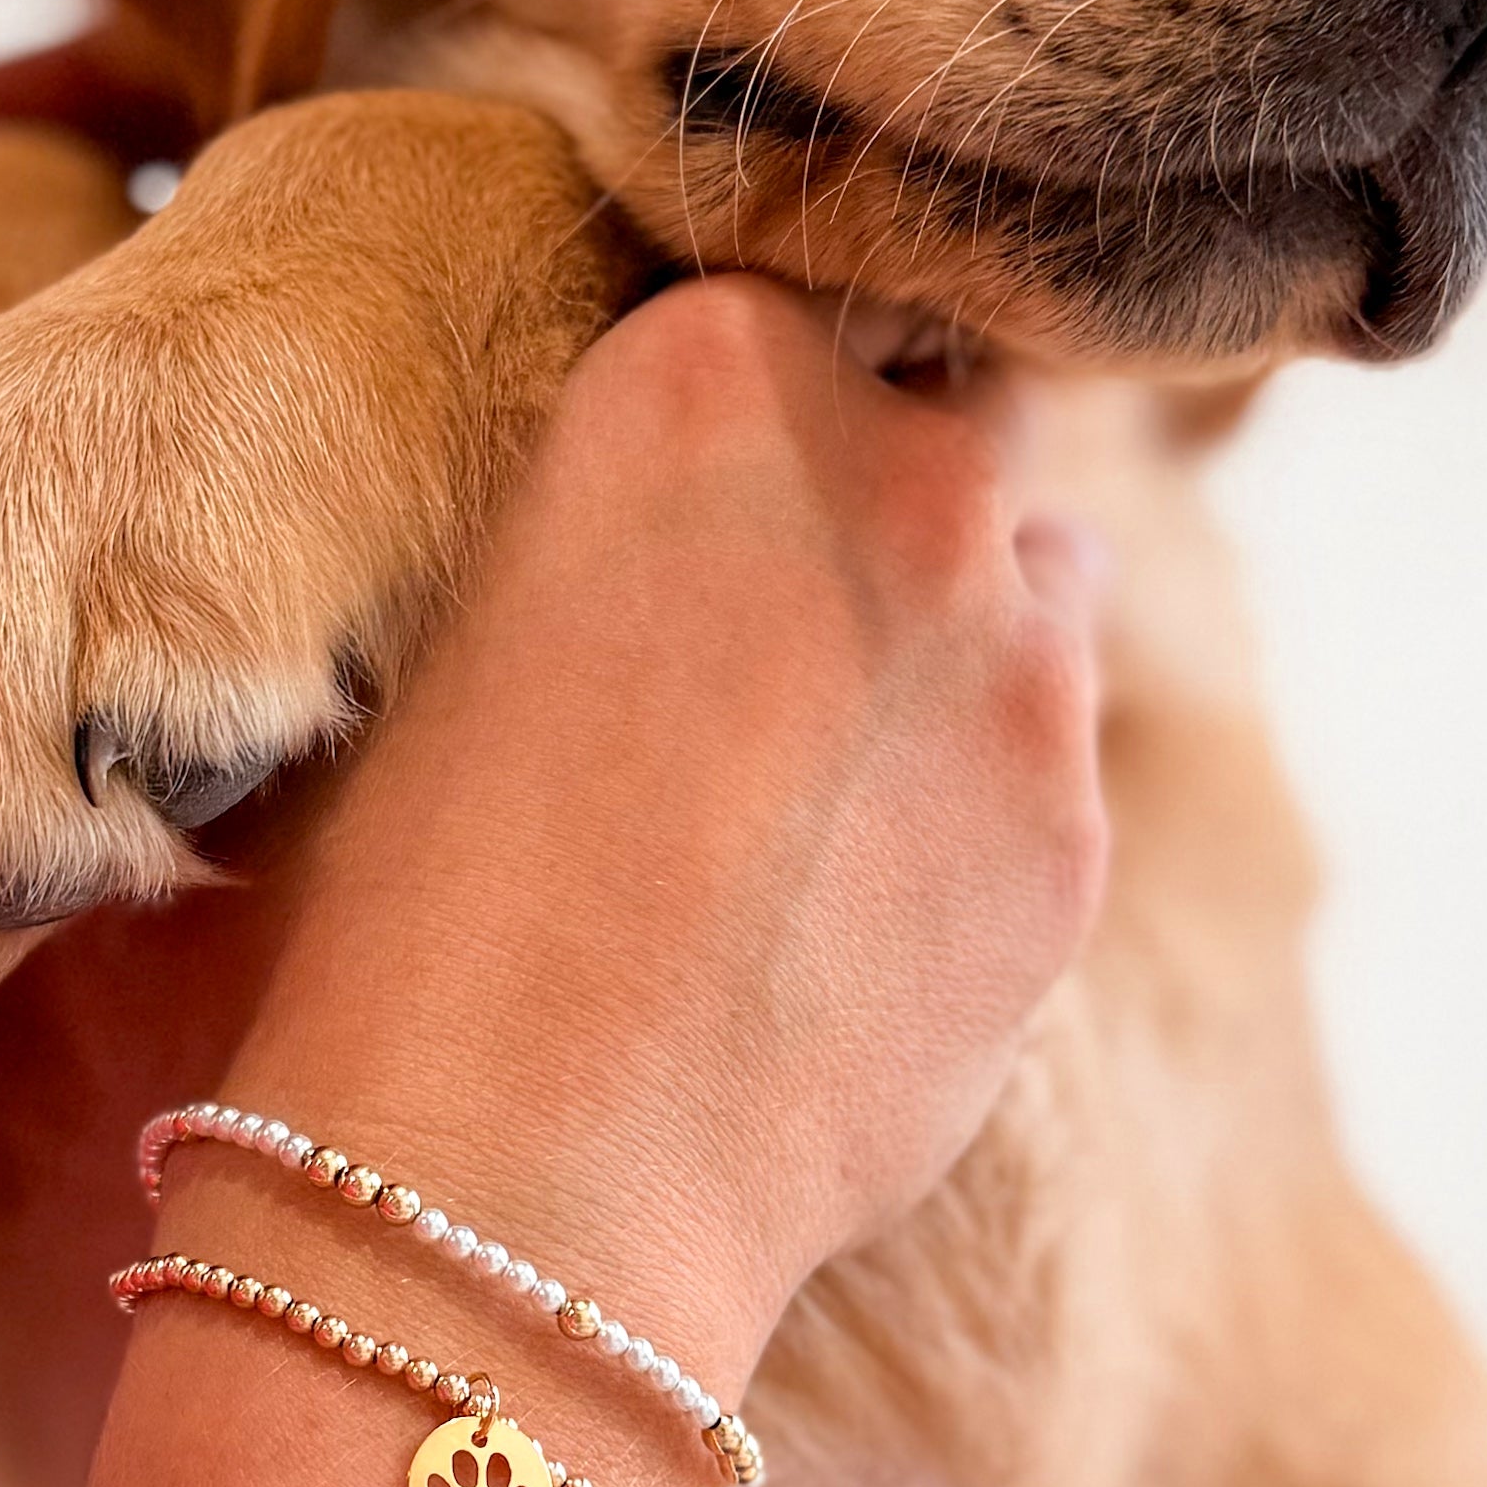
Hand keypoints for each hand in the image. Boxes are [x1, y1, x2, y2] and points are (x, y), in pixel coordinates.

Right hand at [213, 273, 1108, 1384]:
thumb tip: (672, 553)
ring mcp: (1019, 646)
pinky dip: (983, 821)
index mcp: (709, 366)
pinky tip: (856, 926)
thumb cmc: (408, 898)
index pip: (790, 315)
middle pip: (948, 428)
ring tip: (825, 797)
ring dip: (966, 650)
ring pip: (1040, 585)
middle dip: (885, 508)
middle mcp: (903, 464)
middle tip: (779, 648)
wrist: (512, 1172)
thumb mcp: (455, 623)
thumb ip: (618, 523)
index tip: (714, 507)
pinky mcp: (1079, 826)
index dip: (758, 419)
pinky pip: (1051, 775)